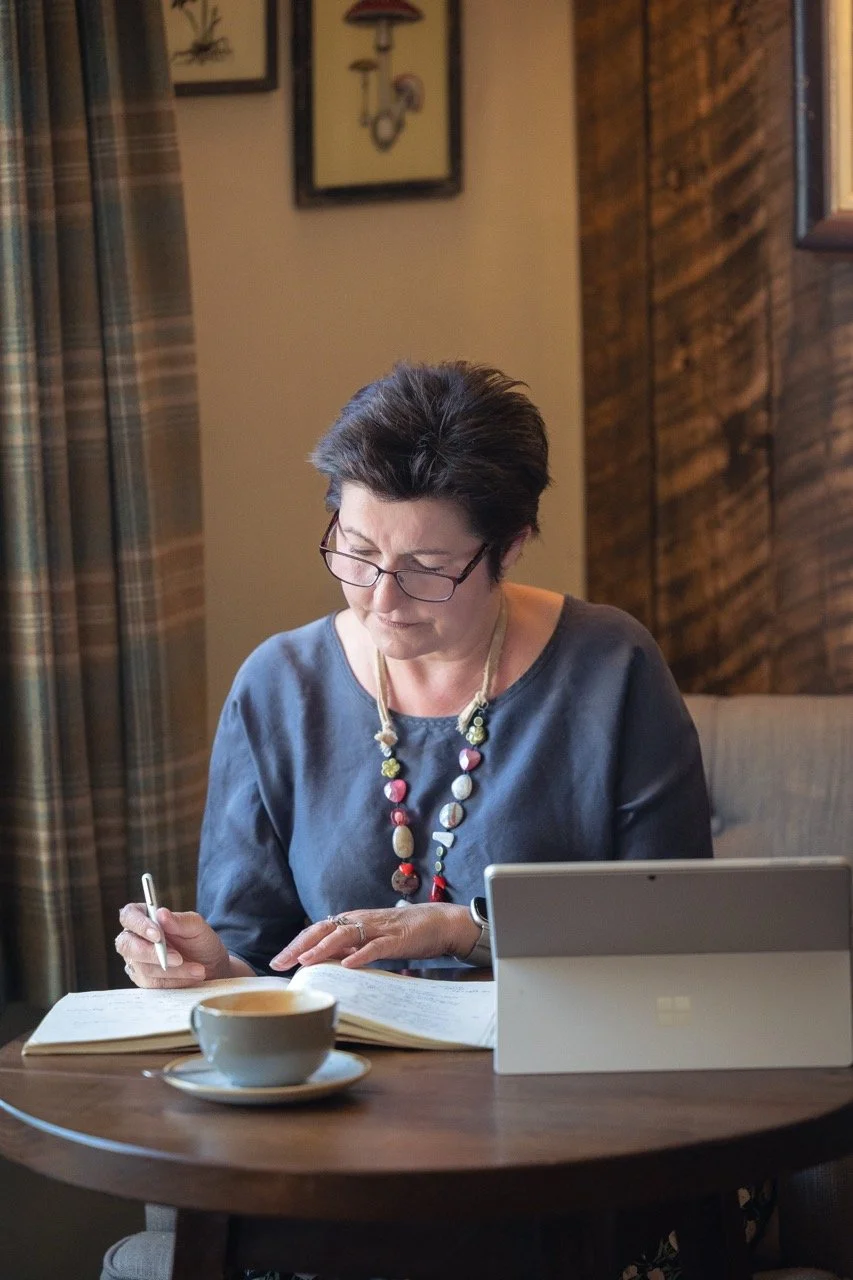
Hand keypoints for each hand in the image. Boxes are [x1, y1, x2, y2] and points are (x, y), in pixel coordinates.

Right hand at [115, 903, 231, 988]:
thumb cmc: (199, 941)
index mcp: (143, 917)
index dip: (139, 925)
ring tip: (196, 968)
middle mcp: (134, 939)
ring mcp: (136, 961)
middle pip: (126, 945)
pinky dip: (175, 981)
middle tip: (178, 958)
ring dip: (172, 970)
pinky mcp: (143, 980)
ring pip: (143, 967)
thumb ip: (180, 920)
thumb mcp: (196, 927)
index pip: (129, 916)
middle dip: (152, 954)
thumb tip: (161, 914)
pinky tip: (191, 976)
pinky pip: (153, 984)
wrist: (209, 965)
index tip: (158, 935)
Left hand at [269, 903, 479, 970]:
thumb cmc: (401, 933)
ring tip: (305, 960)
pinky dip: (361, 955)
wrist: (437, 922)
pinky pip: (375, 946)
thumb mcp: (369, 940)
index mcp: (351, 921)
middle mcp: (360, 921)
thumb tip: (323, 962)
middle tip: (280, 963)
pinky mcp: (396, 938)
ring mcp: (378, 928)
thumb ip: (348, 948)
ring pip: (345, 935)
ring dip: (323, 947)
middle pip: (323, 930)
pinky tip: (349, 964)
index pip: (317, 931)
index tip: (277, 961)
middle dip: (300, 946)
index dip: (296, 944)